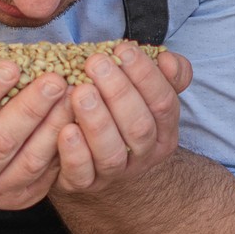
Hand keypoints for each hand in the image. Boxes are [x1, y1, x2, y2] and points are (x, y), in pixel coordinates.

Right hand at [0, 56, 74, 209]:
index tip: (10, 66)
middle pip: (0, 143)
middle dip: (29, 109)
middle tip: (54, 80)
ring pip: (30, 161)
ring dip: (54, 126)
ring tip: (71, 94)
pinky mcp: (23, 196)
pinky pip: (48, 171)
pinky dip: (66, 143)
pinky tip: (76, 115)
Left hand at [54, 43, 192, 196]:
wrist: (96, 157)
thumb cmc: (119, 113)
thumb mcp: (145, 91)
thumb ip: (163, 74)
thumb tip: (168, 60)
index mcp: (163, 130)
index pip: (164, 103)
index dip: (146, 76)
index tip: (123, 49)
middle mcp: (144, 154)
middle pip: (139, 127)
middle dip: (118, 92)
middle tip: (96, 64)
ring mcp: (115, 172)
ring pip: (111, 153)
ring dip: (96, 121)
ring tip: (80, 92)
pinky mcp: (85, 183)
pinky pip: (82, 174)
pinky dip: (75, 153)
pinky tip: (65, 130)